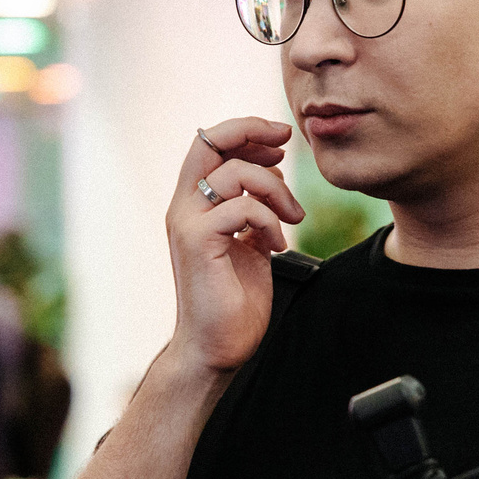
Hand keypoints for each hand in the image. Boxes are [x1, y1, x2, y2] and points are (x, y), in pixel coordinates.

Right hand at [164, 116, 305, 374]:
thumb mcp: (250, 243)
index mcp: (194, 204)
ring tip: (294, 216)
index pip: (209, 145)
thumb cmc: (234, 301)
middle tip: (286, 141)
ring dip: (275, 188)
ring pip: (234, 172)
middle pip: (208, 142)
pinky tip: (278, 245)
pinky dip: (270, 221)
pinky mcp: (198, 242)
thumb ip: (254, 210)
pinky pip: (242, 208)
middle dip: (251, 131)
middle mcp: (184, 207)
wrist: (218, 347)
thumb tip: (272, 178)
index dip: (246, 132)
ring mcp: (187, 223)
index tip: (281, 140)